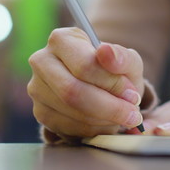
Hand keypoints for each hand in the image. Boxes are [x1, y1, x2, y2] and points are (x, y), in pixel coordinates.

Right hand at [27, 27, 144, 137]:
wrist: (101, 85)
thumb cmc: (113, 70)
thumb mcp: (126, 61)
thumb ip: (122, 57)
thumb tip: (106, 53)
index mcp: (61, 39)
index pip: (84, 65)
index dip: (112, 84)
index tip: (133, 95)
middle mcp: (42, 61)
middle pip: (73, 92)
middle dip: (109, 108)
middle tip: (132, 114)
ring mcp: (37, 88)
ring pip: (72, 113)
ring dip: (104, 120)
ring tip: (121, 116)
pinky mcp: (40, 112)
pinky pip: (68, 129)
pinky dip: (94, 130)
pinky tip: (106, 123)